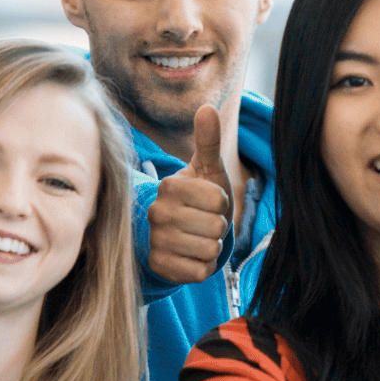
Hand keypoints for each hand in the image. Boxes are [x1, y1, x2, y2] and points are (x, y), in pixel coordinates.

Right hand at [147, 104, 232, 285]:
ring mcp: (156, 241)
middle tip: (205, 222)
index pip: (219, 200)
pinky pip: (200, 272)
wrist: (180, 233)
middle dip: (218, 227)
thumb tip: (207, 108)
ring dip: (212, 247)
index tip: (210, 203)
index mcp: (169, 186)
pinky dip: (204, 267)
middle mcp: (157, 212)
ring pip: (210, 250)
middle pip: (216, 227)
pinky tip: (192, 256)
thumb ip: (209, 142)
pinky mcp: (160, 267)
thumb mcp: (208, 170)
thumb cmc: (199, 199)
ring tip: (199, 238)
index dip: (223, 204)